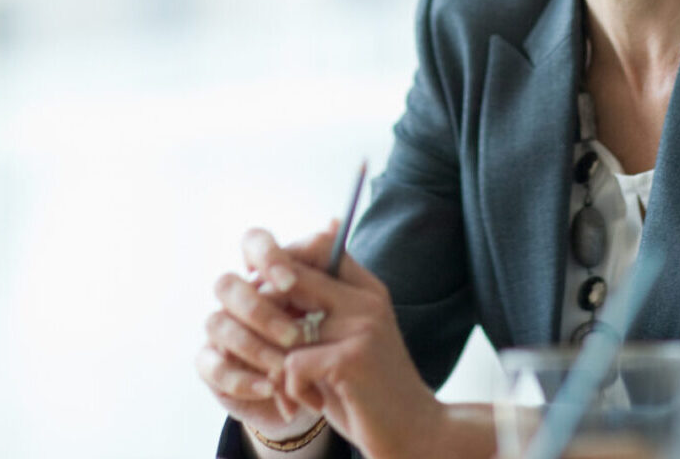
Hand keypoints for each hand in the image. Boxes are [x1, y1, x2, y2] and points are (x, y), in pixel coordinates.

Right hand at [197, 226, 332, 441]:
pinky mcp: (212, 365)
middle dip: (259, 310)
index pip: (254, 243)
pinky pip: (213, 366)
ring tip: (286, 367)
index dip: (267, 257)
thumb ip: (330, 267)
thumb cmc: (325, 340)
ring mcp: (220, 329)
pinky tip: (270, 387)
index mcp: (266, 272)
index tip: (290, 281)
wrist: (319, 390)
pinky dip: (242, 378)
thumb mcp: (336, 306)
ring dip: (254, 347)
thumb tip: (333, 222)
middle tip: (293, 334)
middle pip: (227, 284)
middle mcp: (238, 295)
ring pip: (218, 324)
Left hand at [270, 230, 455, 458]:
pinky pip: (291, 364)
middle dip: (264, 314)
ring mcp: (362, 326)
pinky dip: (291, 391)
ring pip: (283, 329)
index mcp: (367, 289)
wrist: (415, 434)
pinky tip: (311, 404)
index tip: (270, 302)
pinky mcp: (352, 358)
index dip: (281, 266)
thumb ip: (319, 308)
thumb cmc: (368, 392)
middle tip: (269, 351)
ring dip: (276, 365)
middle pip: (290, 276)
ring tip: (290, 388)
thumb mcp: (346, 342)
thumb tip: (272, 276)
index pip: (318, 244)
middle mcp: (367, 299)